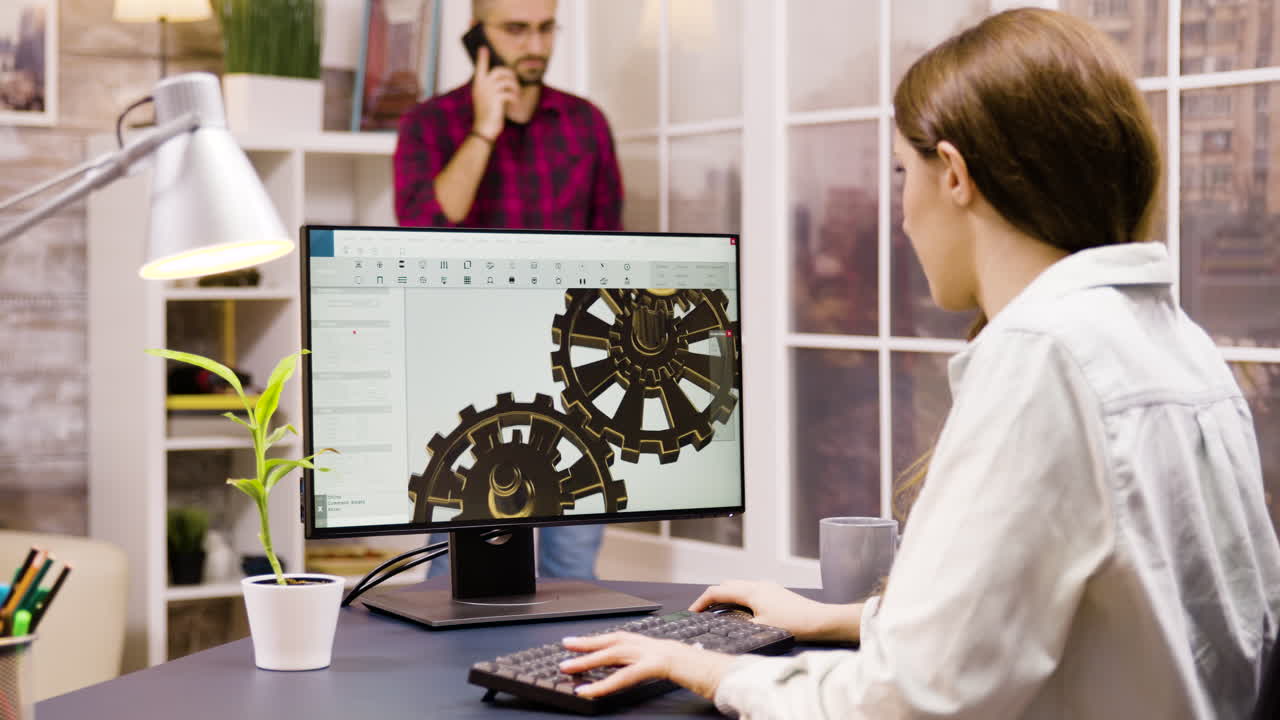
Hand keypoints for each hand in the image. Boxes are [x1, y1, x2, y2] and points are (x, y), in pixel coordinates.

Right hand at [471, 46, 516, 139]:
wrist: (484, 128)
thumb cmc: (486, 114)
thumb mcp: (485, 99)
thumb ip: (489, 88)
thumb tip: (503, 80)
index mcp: (478, 84)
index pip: (480, 67)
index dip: (482, 58)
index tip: (483, 48)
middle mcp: (482, 85)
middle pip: (499, 70)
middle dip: (510, 74)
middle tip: (515, 82)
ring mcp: (489, 91)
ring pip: (507, 81)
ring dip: (515, 88)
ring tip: (516, 95)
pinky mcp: (497, 98)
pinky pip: (510, 92)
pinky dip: (515, 97)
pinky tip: (514, 102)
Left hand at [560, 632, 735, 700]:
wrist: (729, 673)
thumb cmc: (708, 674)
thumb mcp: (678, 669)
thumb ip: (659, 668)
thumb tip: (640, 673)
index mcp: (658, 645)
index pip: (624, 639)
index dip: (601, 640)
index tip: (582, 642)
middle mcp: (655, 644)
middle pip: (614, 640)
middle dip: (587, 644)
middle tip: (564, 648)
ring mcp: (657, 651)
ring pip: (615, 653)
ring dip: (588, 661)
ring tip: (567, 668)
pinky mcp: (660, 664)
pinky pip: (626, 675)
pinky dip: (604, 684)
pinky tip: (588, 691)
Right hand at [691, 580, 862, 643]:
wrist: (820, 620)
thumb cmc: (794, 623)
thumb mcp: (761, 628)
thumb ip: (739, 626)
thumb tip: (723, 626)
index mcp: (751, 590)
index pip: (717, 591)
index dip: (702, 602)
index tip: (692, 612)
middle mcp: (757, 584)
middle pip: (726, 585)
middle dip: (711, 598)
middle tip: (702, 613)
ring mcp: (766, 587)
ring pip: (737, 587)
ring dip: (725, 598)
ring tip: (718, 615)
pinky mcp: (774, 593)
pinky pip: (748, 591)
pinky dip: (737, 599)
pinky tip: (740, 614)